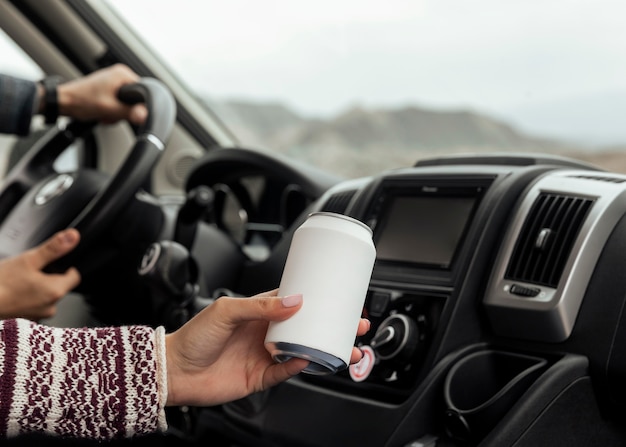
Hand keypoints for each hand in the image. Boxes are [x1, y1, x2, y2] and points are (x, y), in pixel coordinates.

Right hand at [0, 229, 80, 319]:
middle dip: (49, 276)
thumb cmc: (0, 284)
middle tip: (30, 270)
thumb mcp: (28, 259)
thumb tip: (73, 237)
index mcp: (56, 291)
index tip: (53, 263)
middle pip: (60, 285)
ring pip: (46, 295)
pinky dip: (28, 296)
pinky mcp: (25, 319)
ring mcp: (38, 315)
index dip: (66, 266)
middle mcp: (50, 307)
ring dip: (37, 286)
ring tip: (19, 281)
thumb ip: (53, 248)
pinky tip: (15, 290)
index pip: (75, 276)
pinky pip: (34, 304)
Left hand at [56, 64, 147, 124]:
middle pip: (135, 99)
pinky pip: (119, 103)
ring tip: (106, 112)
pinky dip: (113, 110)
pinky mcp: (109, 88)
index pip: (143, 92)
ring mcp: (114, 81)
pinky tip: (104, 111)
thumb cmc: (80, 100)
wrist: (64, 102)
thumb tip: (145, 115)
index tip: (127, 112)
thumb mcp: (109, 108)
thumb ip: (129, 112)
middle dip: (124, 110)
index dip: (137, 106)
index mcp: (122, 73)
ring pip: (127, 103)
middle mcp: (119, 74)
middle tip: (112, 113)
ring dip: (118, 112)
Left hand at [165, 290, 369, 406]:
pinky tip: (310, 358)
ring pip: (303, 350)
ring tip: (345, 346)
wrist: (174, 370)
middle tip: (354, 324)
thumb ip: (260, 306)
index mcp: (259, 312)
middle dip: (331, 326)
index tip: (337, 296)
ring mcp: (265, 355)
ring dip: (324, 347)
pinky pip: (286, 371)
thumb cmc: (194, 336)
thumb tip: (294, 301)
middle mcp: (266, 332)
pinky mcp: (261, 377)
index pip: (294, 302)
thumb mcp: (227, 310)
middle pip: (306, 327)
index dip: (316, 299)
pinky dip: (300, 365)